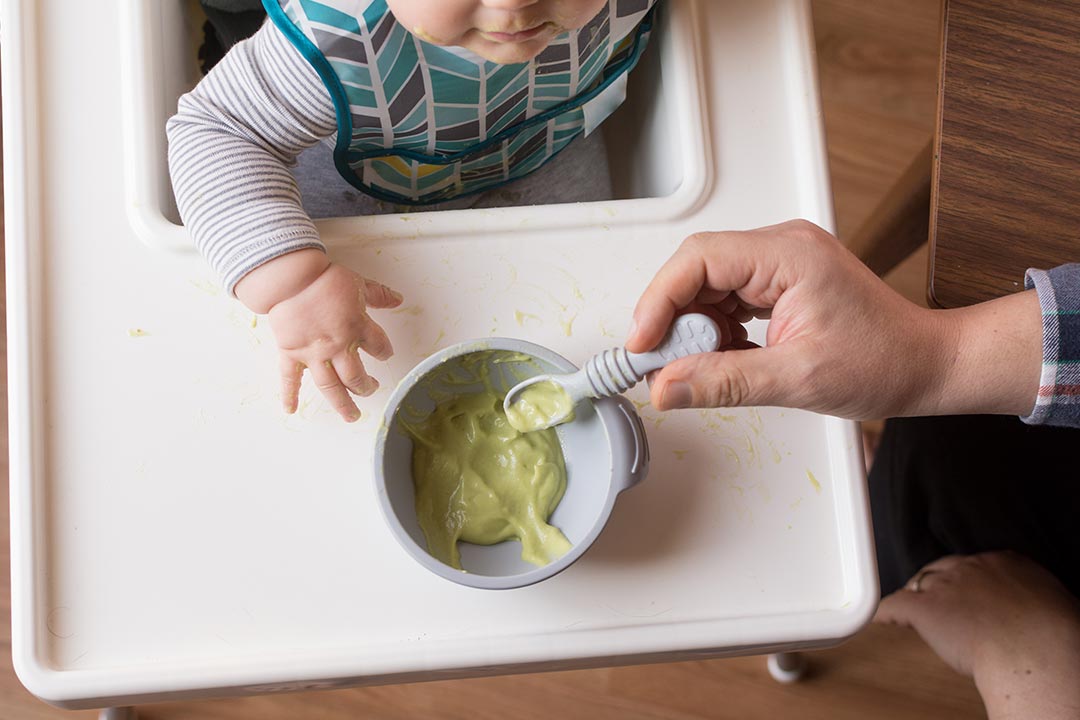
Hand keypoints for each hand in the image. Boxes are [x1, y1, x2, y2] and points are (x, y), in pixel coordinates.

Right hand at [266, 262, 401, 421]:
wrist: (292, 277)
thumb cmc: (324, 279)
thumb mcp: (359, 284)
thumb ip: (379, 295)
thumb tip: (398, 299)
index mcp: (358, 328)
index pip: (379, 347)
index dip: (385, 352)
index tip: (385, 355)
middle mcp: (338, 346)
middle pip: (356, 377)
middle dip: (366, 387)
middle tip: (371, 390)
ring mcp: (314, 353)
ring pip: (330, 386)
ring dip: (342, 404)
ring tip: (351, 416)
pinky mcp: (290, 352)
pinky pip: (289, 378)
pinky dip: (289, 395)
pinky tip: (291, 410)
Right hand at [625, 220, 1041, 419]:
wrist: (926, 364)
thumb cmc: (884, 362)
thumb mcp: (797, 378)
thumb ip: (724, 381)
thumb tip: (666, 386)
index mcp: (789, 254)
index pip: (699, 259)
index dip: (659, 299)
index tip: (642, 343)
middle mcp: (782, 247)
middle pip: (697, 269)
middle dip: (672, 316)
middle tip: (660, 362)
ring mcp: (780, 262)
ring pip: (707, 285)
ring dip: (693, 327)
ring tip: (697, 365)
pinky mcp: (779, 282)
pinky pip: (727, 298)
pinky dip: (714, 330)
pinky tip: (722, 357)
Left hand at [876, 552, 1079, 719]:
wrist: (1035, 647)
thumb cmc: (1054, 632)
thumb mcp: (1051, 601)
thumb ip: (1031, 598)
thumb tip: (1034, 608)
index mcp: (1003, 562)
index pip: (972, 565)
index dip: (965, 580)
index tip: (966, 592)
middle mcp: (970, 568)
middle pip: (941, 569)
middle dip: (936, 584)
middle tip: (936, 599)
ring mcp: (944, 586)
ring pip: (918, 585)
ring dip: (915, 597)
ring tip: (910, 608)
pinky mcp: (924, 610)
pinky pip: (895, 606)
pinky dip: (884, 613)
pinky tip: (879, 619)